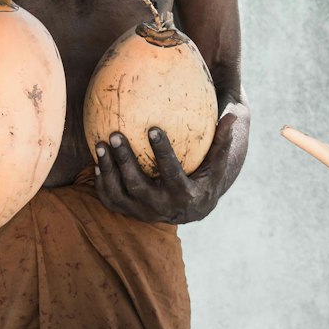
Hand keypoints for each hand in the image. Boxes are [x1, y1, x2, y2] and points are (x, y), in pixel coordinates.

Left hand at [94, 110, 238, 224]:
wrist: (192, 208)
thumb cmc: (206, 176)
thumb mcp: (217, 163)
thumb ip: (222, 141)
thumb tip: (231, 115)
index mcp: (184, 195)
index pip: (172, 173)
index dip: (162, 153)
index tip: (153, 129)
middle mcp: (161, 207)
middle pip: (138, 186)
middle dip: (125, 161)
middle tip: (115, 134)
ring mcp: (142, 212)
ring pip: (119, 194)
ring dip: (108, 169)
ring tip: (100, 143)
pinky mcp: (129, 212)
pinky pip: (110, 199)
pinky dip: (102, 182)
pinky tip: (97, 160)